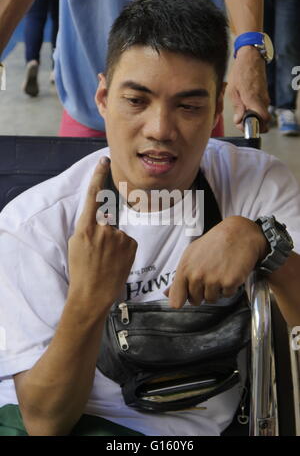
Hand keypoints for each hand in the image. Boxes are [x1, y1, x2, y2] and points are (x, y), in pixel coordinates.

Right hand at [68, 157, 136, 310]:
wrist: (92, 295)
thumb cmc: (81, 270)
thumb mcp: (76, 244)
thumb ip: (87, 226)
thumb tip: (99, 215)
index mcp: (85, 227)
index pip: (93, 195)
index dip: (99, 176)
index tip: (105, 160)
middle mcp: (103, 228)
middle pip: (107, 217)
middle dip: (103, 231)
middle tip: (98, 254)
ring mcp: (119, 237)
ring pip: (118, 232)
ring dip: (113, 243)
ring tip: (106, 261)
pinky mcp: (131, 245)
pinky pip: (127, 241)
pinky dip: (122, 250)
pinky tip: (115, 262)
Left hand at [166, 216, 267, 307]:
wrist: (238, 233)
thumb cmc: (214, 243)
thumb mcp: (190, 255)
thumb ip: (179, 277)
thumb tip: (167, 294)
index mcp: (184, 269)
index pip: (176, 299)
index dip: (181, 301)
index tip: (185, 299)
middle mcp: (197, 276)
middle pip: (195, 301)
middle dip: (201, 293)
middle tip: (209, 277)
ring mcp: (213, 279)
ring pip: (211, 299)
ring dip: (216, 290)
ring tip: (220, 273)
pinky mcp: (229, 282)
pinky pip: (227, 295)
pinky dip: (229, 287)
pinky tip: (230, 273)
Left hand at [227, 46, 269, 132]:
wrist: (251, 57)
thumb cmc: (240, 71)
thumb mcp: (232, 90)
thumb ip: (237, 106)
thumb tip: (239, 120)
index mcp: (253, 98)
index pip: (263, 119)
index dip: (254, 126)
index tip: (243, 125)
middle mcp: (262, 99)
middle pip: (263, 120)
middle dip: (253, 124)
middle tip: (240, 121)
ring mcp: (265, 97)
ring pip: (262, 114)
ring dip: (253, 117)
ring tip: (241, 112)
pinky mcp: (264, 95)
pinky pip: (261, 107)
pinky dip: (254, 110)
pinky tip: (245, 106)